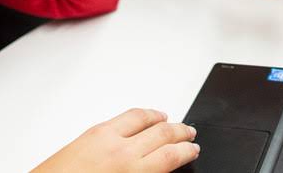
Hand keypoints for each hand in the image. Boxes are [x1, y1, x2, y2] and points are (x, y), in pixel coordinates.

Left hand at [33, 109, 197, 172]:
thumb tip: (156, 168)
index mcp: (132, 171)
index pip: (171, 155)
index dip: (187, 151)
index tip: (193, 149)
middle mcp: (120, 150)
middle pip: (162, 132)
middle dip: (180, 131)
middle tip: (189, 132)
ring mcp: (104, 137)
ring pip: (141, 117)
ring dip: (160, 117)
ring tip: (169, 119)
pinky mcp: (90, 132)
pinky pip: (121, 117)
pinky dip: (138, 115)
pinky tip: (139, 118)